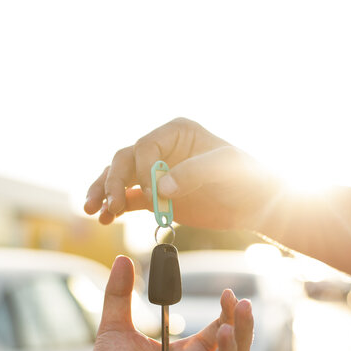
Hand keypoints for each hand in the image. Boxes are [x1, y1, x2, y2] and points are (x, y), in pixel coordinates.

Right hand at [84, 117, 266, 231]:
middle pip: (125, 161)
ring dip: (104, 193)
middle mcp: (161, 148)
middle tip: (111, 205)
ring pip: (120, 178)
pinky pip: (130, 199)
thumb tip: (161, 188)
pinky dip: (116, 208)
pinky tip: (104, 219)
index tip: (156, 194)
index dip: (143, 171)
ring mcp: (157, 172)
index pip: (145, 147)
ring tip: (94, 212)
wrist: (256, 203)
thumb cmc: (246, 178)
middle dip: (113, 182)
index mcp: (176, 131)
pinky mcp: (156, 196)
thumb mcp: (226, 168)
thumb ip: (193, 172)